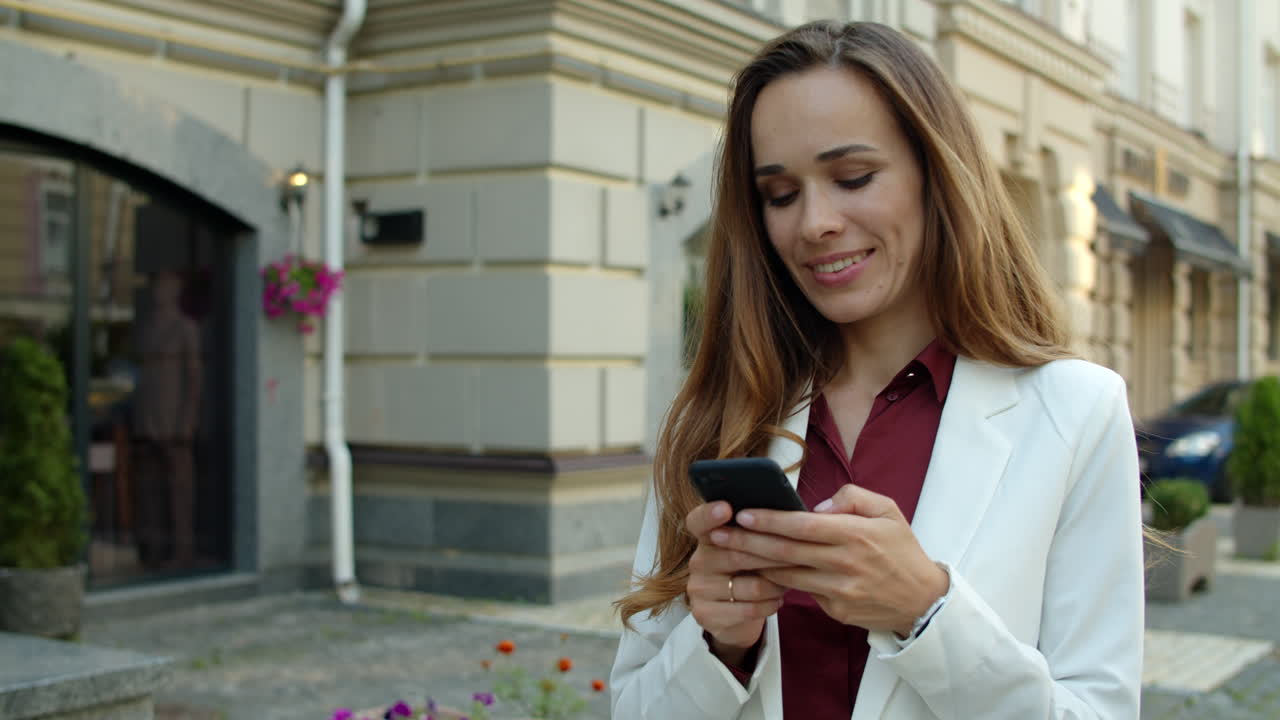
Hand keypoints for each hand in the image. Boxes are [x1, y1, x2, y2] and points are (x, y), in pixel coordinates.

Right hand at [685, 501, 790, 663]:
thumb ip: (757, 534)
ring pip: (751, 585)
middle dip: (772, 556)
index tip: (726, 508)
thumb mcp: (749, 551)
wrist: (734, 618)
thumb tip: (787, 517)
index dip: (710, 514)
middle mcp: (698, 561)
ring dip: (776, 585)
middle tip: (799, 554)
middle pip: (737, 554)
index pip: (698, 520)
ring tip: (789, 582)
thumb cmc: (749, 573)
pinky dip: (770, 604)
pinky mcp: (704, 614)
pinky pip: (750, 608)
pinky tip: (777, 600)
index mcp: (707, 537)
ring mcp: (699, 588)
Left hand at [709, 484, 947, 635]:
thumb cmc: (901, 550)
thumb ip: (852, 498)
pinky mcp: (836, 609)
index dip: (770, 520)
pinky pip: (800, 591)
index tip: (743, 513)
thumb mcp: (888, 511)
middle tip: (717, 534)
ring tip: (727, 552)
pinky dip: (776, 581)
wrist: (922, 601)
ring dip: (754, 564)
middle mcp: (844, 563)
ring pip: (786, 575)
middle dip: (747, 542)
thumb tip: (818, 506)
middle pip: (786, 552)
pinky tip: (755, 571)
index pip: (803, 526)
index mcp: (855, 535)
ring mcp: (839, 590)